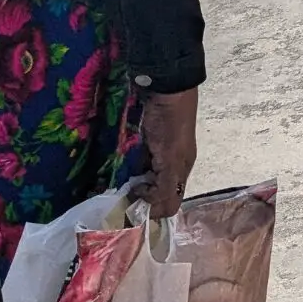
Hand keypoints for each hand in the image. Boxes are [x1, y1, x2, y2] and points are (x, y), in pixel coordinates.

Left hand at [134, 87, 198, 219]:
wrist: (168, 91)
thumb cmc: (170, 125)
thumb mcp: (170, 159)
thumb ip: (163, 186)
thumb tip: (148, 205)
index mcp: (182, 172)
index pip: (170, 204)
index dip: (154, 209)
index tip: (134, 202)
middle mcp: (173, 167)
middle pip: (158, 195)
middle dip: (142, 200)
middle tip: (123, 197)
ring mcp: (161, 155)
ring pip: (148, 181)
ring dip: (135, 186)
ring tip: (119, 185)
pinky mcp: (150, 145)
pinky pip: (142, 166)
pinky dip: (132, 171)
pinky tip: (123, 169)